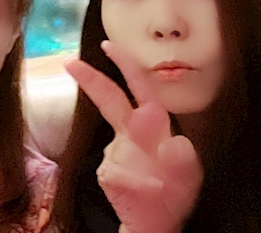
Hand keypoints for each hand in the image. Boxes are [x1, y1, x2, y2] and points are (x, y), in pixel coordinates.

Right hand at [65, 41, 201, 232]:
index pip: (138, 87)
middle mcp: (130, 134)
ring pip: (117, 148)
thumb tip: (175, 141)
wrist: (159, 221)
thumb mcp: (189, 172)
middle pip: (109, 100)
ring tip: (160, 186)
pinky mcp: (109, 175)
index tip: (108, 45)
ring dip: (137, 166)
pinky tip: (153, 191)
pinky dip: (140, 184)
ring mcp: (116, 154)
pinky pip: (121, 175)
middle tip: (71, 63)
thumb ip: (184, 156)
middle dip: (91, 80)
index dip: (125, 65)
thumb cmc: (174, 189)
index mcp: (150, 124)